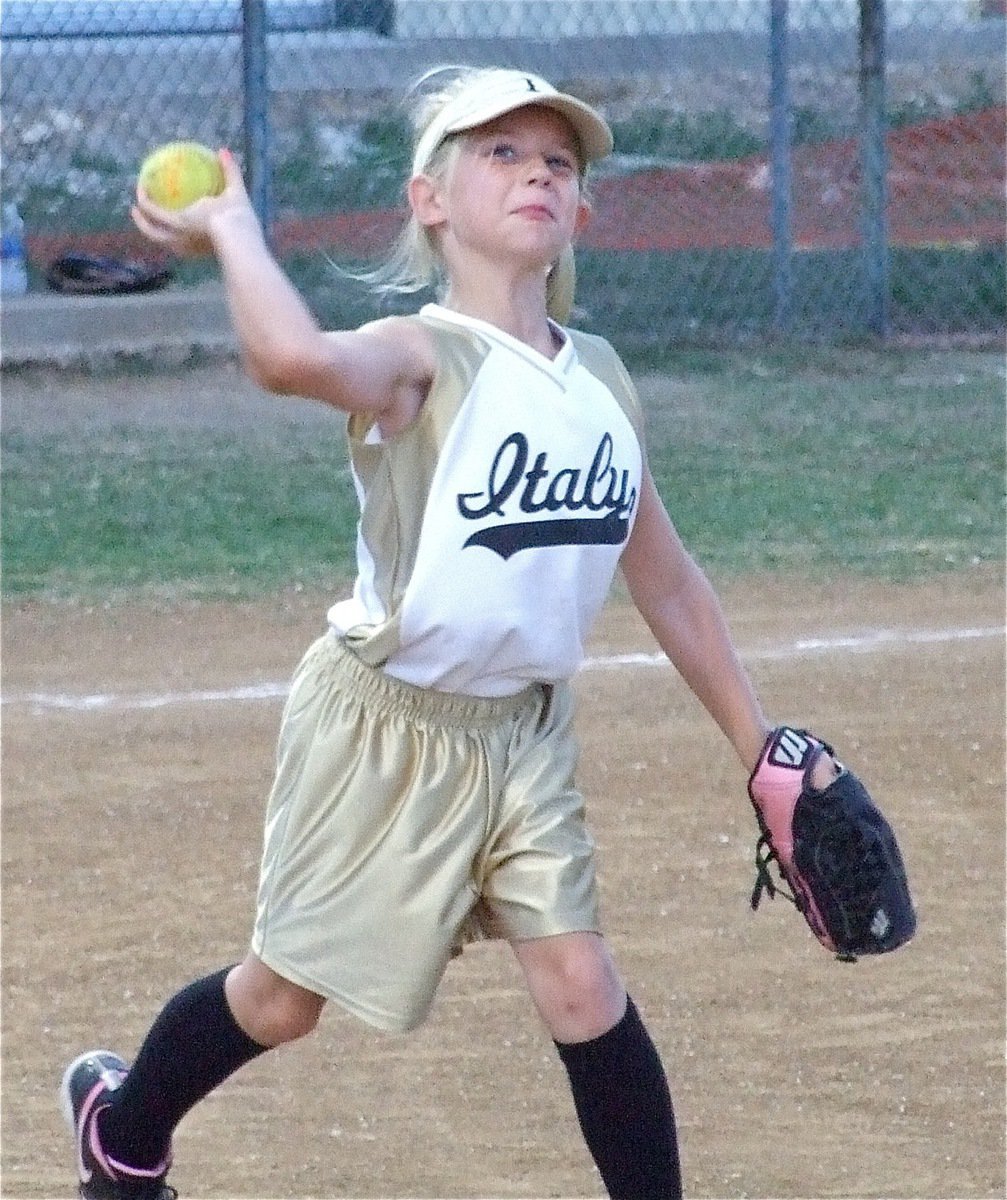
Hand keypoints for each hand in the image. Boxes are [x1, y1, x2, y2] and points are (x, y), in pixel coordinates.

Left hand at [131, 148, 258, 257]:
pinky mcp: (198, 257)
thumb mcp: (233, 191)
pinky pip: (177, 249)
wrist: (243, 247)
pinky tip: (177, 236)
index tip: (142, 186)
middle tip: (135, 210)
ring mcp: (188, 250)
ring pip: (163, 244)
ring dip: (155, 234)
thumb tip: (223, 150)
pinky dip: (171, 241)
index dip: (144, 198)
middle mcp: (180, 237)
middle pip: (152, 232)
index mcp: (181, 219)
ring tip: (154, 225)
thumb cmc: (235, 219)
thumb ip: (229, 171)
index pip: (153, 210)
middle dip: (141, 221)